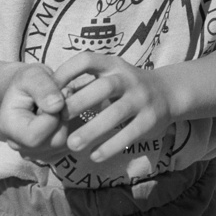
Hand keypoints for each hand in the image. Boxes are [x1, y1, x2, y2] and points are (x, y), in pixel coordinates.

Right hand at [0, 64, 69, 163]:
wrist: (30, 88)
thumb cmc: (30, 80)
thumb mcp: (33, 74)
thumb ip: (43, 87)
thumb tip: (57, 106)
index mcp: (8, 127)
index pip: (35, 135)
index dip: (53, 115)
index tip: (59, 95)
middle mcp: (18, 145)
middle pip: (53, 142)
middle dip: (64, 117)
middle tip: (65, 97)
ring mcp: (33, 152)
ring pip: (64, 145)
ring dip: (69, 122)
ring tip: (63, 105)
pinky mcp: (49, 153)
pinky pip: (69, 146)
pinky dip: (72, 129)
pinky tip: (64, 115)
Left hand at [54, 52, 174, 165]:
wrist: (167, 93)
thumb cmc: (126, 87)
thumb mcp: (109, 77)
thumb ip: (84, 86)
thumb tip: (47, 102)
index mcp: (113, 65)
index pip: (87, 59)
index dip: (67, 72)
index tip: (50, 92)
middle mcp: (128, 78)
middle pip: (104, 87)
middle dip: (79, 103)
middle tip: (58, 120)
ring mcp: (142, 98)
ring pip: (116, 112)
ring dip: (92, 129)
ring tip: (72, 145)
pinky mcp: (151, 119)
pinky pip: (129, 133)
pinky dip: (110, 146)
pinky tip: (94, 156)